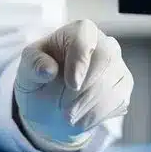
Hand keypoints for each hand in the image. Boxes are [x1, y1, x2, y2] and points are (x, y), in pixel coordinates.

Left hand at [14, 19, 132, 151]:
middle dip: (87, 89)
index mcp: (78, 31)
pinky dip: (99, 114)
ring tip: (70, 118)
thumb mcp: (27, 69)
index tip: (72, 84)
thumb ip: (33, 64)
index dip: (80, 59)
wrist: (51, 105)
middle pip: (106, 58)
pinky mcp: (123, 87)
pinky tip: (82, 119)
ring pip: (116, 81)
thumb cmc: (40, 78)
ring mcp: (117, 65)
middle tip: (67, 112)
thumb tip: (48, 68)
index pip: (85, 36)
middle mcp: (103, 43)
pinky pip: (119, 99)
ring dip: (92, 105)